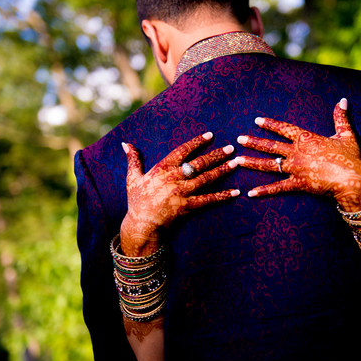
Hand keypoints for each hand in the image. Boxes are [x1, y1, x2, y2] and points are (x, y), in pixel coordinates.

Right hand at [121, 132, 238, 255]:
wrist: (141, 225)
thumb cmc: (136, 201)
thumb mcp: (132, 178)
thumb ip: (133, 159)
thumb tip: (125, 143)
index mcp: (162, 168)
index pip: (183, 151)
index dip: (197, 142)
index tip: (210, 135)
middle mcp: (174, 178)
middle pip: (199, 163)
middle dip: (216, 154)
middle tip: (231, 147)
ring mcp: (182, 192)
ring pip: (206, 178)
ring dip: (223, 170)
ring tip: (236, 162)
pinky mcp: (188, 206)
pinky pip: (209, 200)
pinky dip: (223, 196)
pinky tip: (236, 192)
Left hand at [235, 98, 360, 211]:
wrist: (352, 178)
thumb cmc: (350, 157)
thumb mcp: (346, 135)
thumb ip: (341, 117)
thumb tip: (343, 100)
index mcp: (306, 138)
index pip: (284, 128)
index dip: (270, 124)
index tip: (256, 120)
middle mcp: (297, 152)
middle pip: (270, 146)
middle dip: (253, 142)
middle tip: (238, 139)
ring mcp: (295, 168)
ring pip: (269, 165)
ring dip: (252, 162)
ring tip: (237, 160)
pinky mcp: (297, 184)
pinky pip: (277, 188)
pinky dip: (264, 191)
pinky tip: (250, 193)